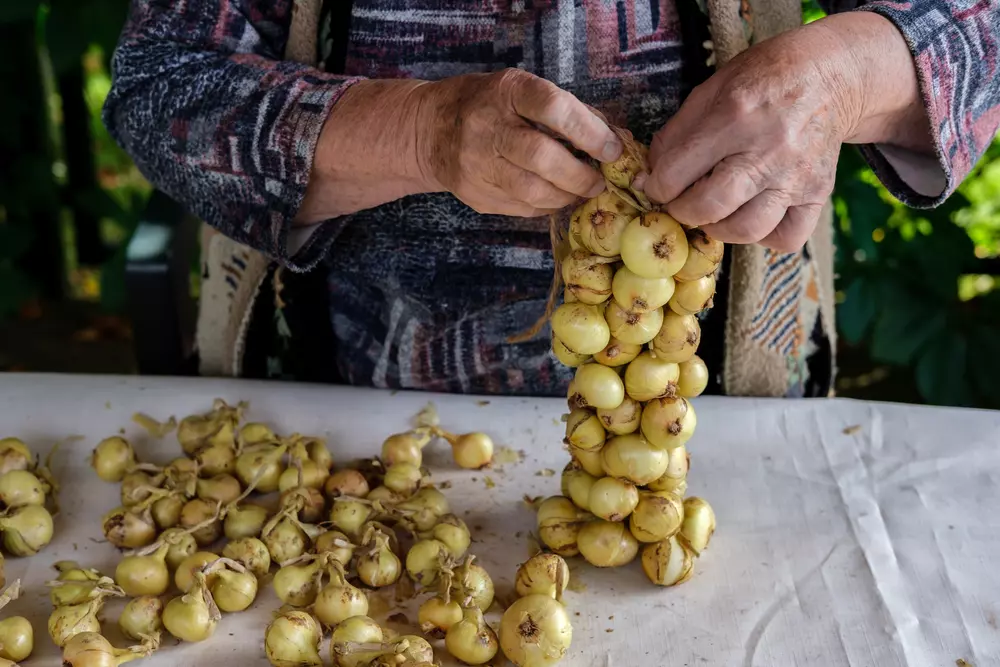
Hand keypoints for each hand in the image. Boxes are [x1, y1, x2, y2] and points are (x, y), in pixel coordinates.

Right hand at [417, 68, 622, 216]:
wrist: (430, 130)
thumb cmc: (488, 105)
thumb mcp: (520, 91)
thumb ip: (563, 111)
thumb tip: (611, 139)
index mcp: (507, 92)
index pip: (553, 108)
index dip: (589, 131)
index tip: (611, 149)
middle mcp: (488, 126)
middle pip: (542, 157)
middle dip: (580, 176)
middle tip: (599, 181)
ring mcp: (477, 164)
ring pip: (532, 191)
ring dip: (567, 196)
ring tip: (581, 191)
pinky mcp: (475, 194)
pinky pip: (522, 207)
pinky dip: (547, 205)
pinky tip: (555, 196)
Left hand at [641, 13, 929, 251]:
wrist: (831, 75)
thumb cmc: (762, 80)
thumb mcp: (711, 89)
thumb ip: (676, 133)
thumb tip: (648, 177)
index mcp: (734, 116)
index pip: (676, 172)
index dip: (655, 186)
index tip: (655, 186)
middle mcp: (768, 149)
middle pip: (709, 206)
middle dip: (682, 212)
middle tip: (681, 202)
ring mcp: (796, 175)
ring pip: (747, 229)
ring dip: (718, 229)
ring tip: (714, 212)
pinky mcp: (818, 193)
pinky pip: (787, 238)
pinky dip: (764, 238)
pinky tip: (752, 217)